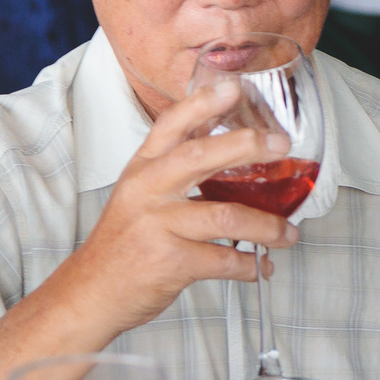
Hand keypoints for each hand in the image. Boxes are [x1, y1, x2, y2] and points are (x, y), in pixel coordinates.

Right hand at [50, 79, 301, 340]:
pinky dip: (250, 265)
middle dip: (246, 147)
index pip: (171, 125)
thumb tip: (233, 149)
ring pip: (226, 216)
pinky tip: (261, 267)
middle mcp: (148, 191)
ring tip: (288, 233)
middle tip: (281, 146)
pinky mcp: (170, 262)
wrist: (91, 292)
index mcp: (142, 170)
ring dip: (267, 226)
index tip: (234, 87)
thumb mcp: (139, 195)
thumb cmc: (125, 242)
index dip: (202, 103)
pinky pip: (224, 260)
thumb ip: (174, 171)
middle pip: (200, 157)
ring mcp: (158, 226)